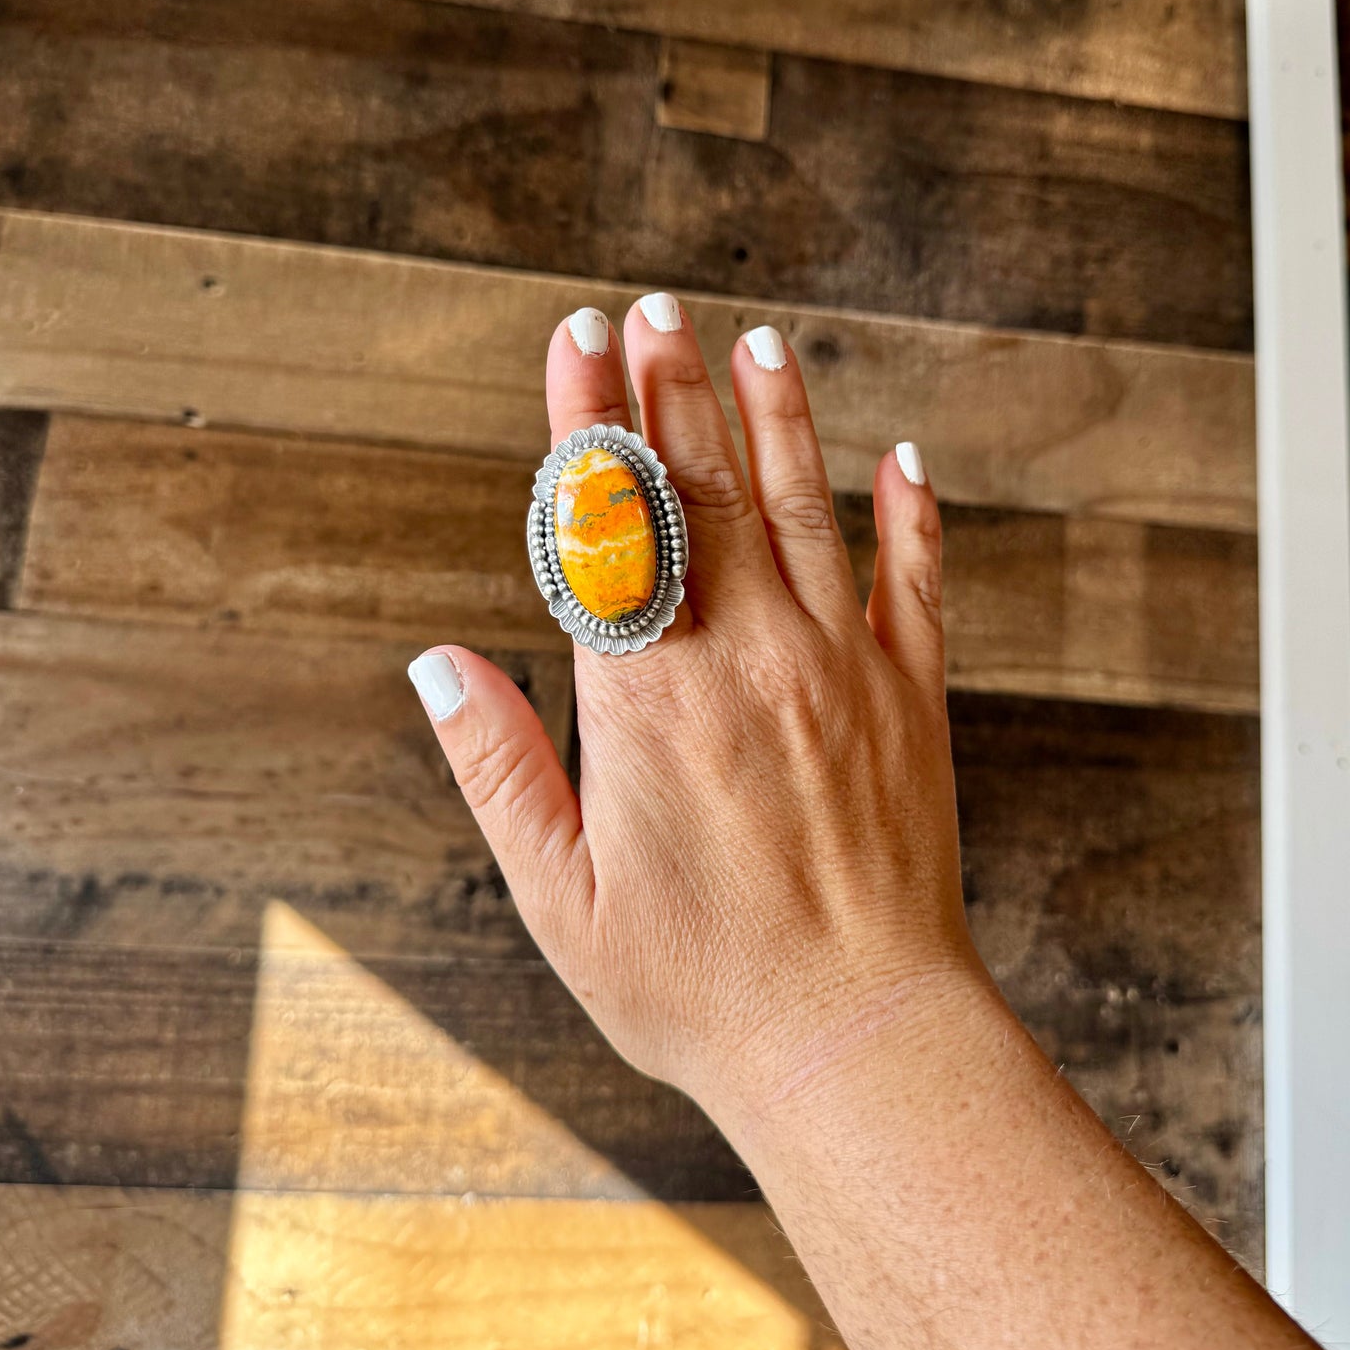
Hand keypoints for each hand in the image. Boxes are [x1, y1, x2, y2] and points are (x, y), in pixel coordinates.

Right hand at [409, 296, 977, 1123]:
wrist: (856, 1041)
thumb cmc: (695, 984)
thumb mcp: (560, 897)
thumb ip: (499, 768)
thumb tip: (436, 665)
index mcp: (649, 703)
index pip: (609, 528)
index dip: (588, 423)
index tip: (579, 342)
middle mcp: (747, 663)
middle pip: (702, 492)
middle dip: (672, 389)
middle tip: (656, 307)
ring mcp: (839, 675)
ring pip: (803, 513)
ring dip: (777, 419)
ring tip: (757, 341)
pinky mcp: (911, 706)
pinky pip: (914, 589)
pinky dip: (912, 518)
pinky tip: (901, 459)